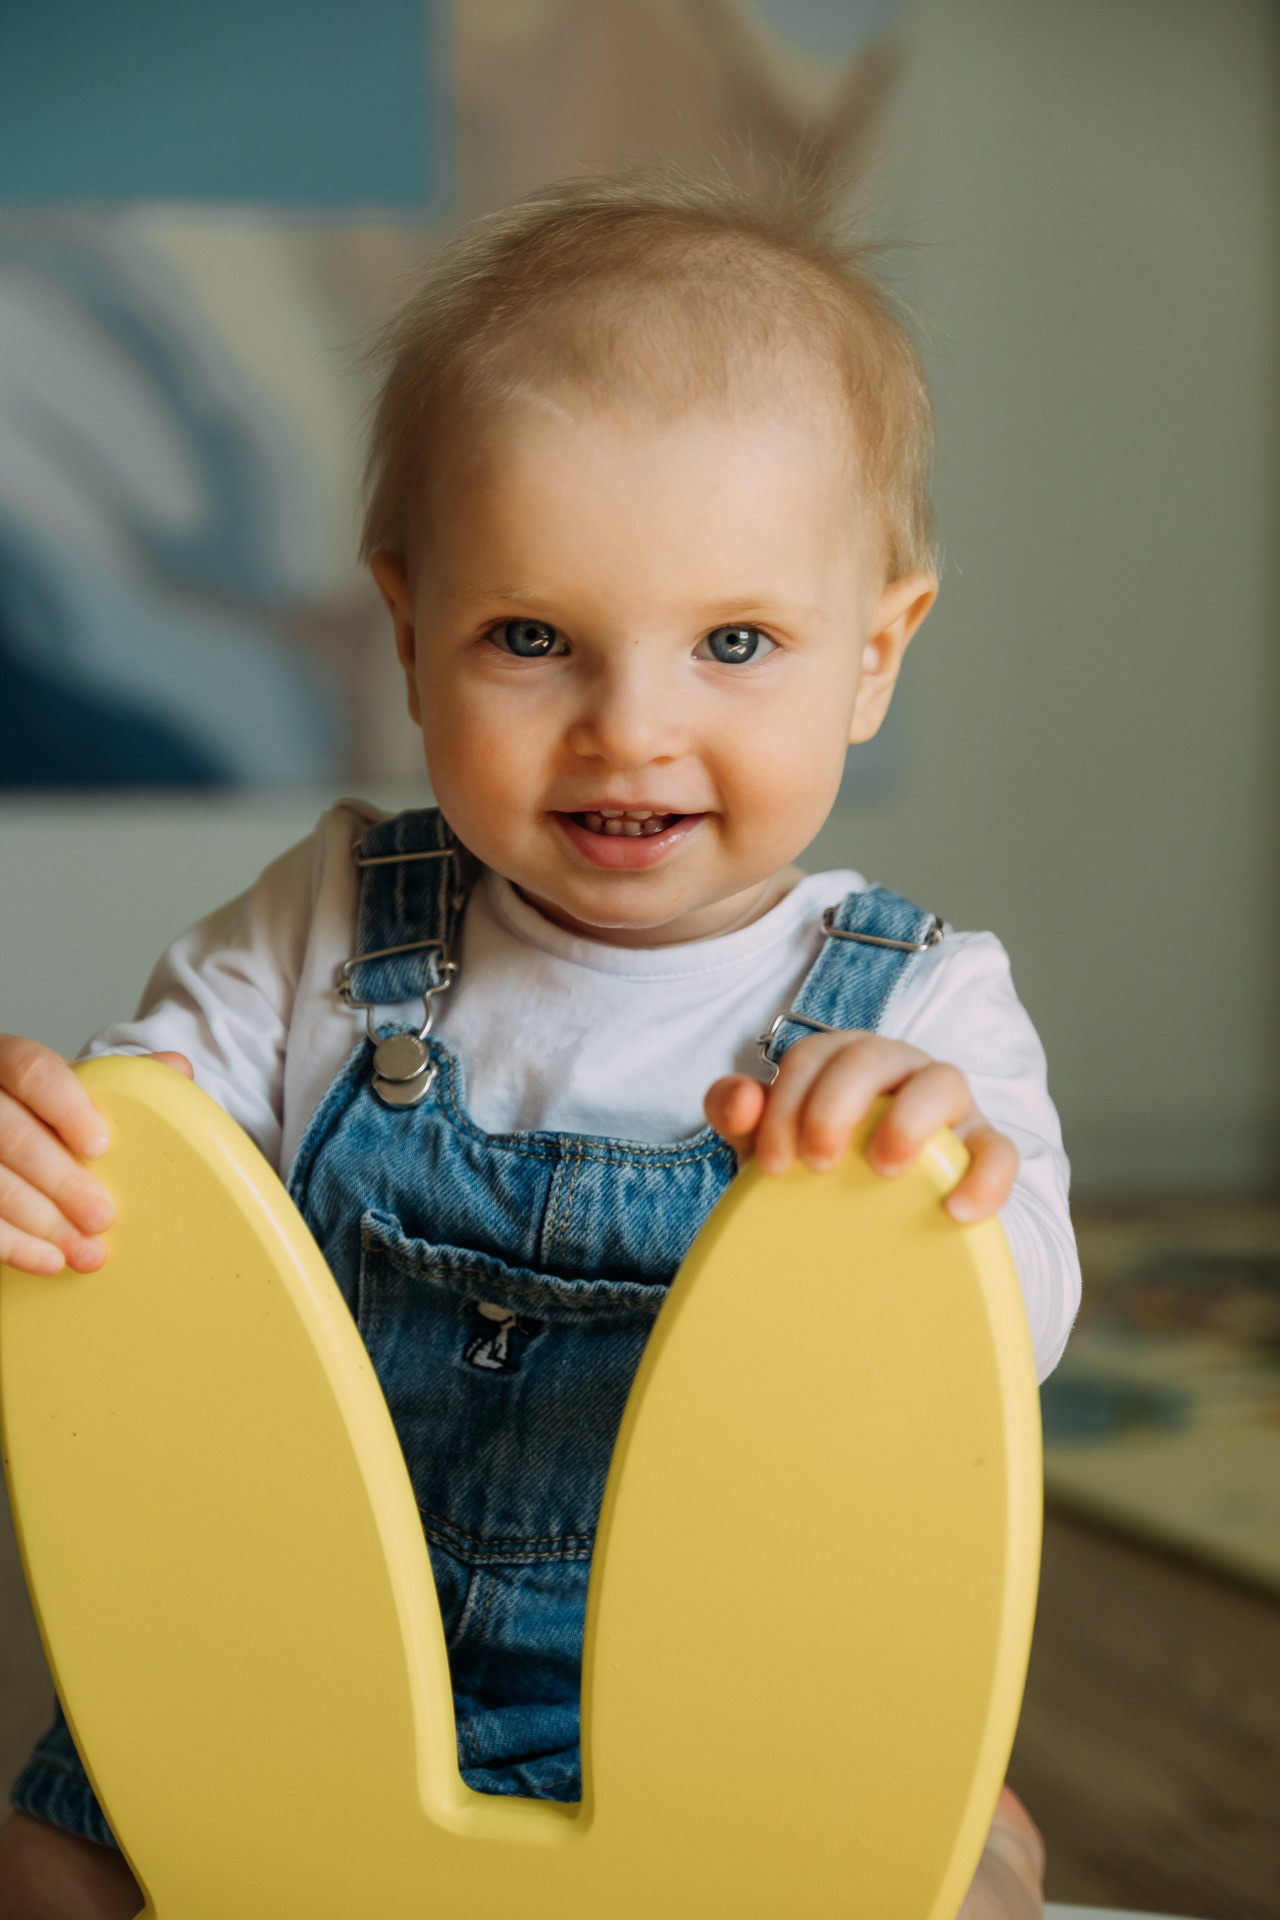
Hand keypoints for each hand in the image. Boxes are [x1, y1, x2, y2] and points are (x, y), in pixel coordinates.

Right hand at [0, 1037, 192, 1276]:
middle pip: (12, 1135)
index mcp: (11, 1063)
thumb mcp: (80, 1088)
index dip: (64, 1107)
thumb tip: (178, 1070)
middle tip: (102, 1214)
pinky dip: (15, 1246)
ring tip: (86, 1249)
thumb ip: (125, 1079)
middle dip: (60, 1180)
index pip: (31, 1071)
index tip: (99, 1145)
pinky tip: (50, 1260)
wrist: (14, 1126)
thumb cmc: (48, 1108)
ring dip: (43, 1222)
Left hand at [704, 1031, 1017, 1221]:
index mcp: (841, 1061)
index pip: (812, 1058)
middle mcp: (897, 1069)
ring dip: (910, 1119)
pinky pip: (999, 1148)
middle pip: (872, 1055)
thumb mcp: (773, 1142)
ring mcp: (946, 1105)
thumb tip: (740, 1100)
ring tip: (885, 1168)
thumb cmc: (819, 1164)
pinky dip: (987, 1175)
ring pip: (944, 1080)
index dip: (787, 1105)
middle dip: (837, 1105)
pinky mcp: (984, 1146)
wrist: (868, 1216)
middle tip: (820, 1162)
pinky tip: (958, 1211)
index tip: (775, 1165)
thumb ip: (742, 1117)